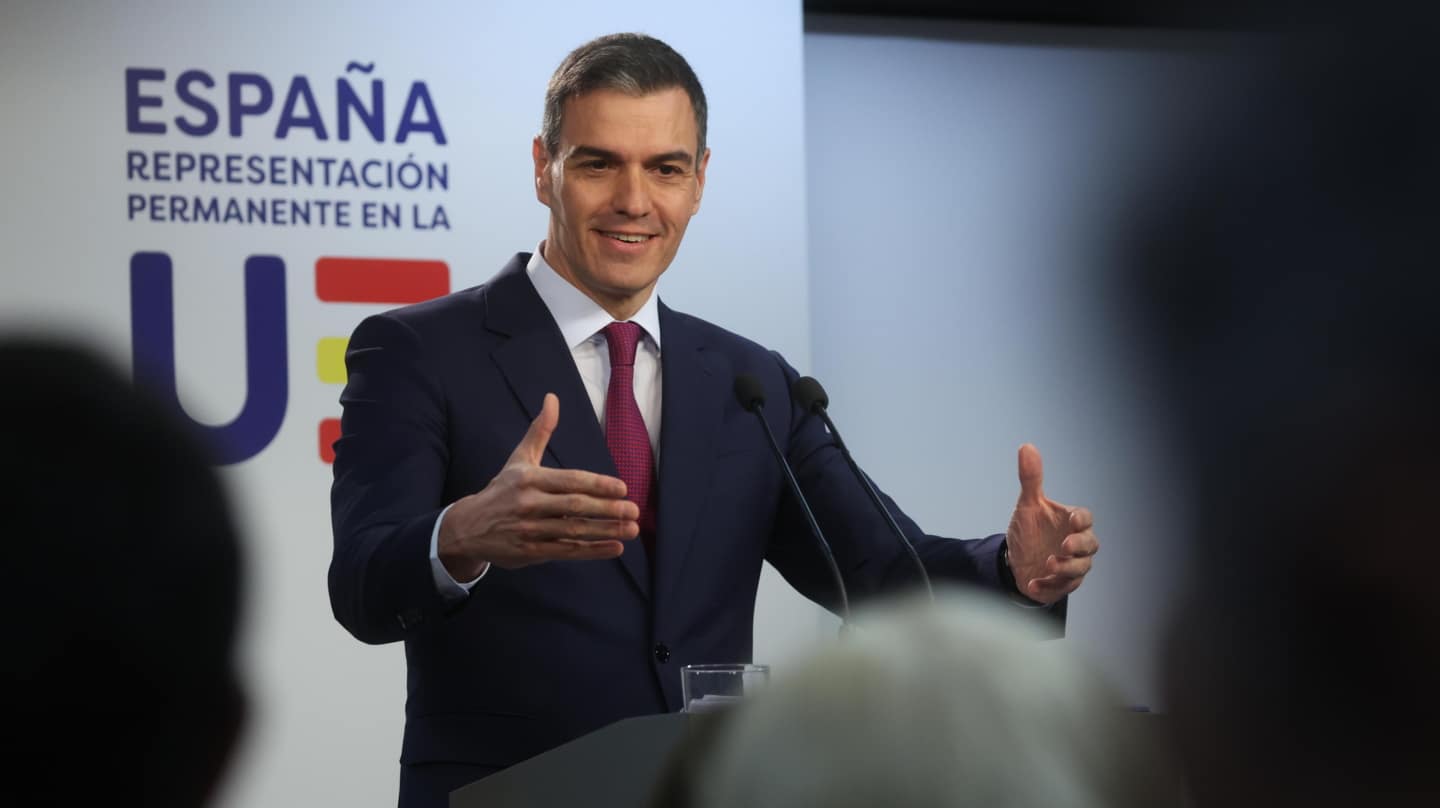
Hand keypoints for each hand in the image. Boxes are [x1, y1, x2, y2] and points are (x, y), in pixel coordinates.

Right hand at [438, 393, 638, 577]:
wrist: (468, 527)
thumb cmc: (501, 490)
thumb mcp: (518, 459)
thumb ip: (540, 431)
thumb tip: (552, 398)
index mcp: (529, 479)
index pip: (570, 480)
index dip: (598, 484)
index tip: (622, 488)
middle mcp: (529, 504)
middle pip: (575, 506)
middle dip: (608, 509)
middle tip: (634, 510)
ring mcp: (530, 529)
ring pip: (574, 531)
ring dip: (605, 531)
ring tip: (632, 529)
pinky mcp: (531, 552)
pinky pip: (566, 551)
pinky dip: (592, 551)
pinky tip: (615, 547)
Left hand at [1004, 444, 1097, 603]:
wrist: (1015, 560)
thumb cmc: (1029, 531)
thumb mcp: (1027, 505)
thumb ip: (1031, 479)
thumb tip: (1026, 447)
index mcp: (1070, 523)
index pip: (1085, 518)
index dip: (1082, 519)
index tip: (1073, 519)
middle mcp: (1075, 545)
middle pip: (1091, 545)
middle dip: (1080, 546)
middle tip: (1065, 545)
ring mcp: (1071, 566)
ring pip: (1080, 569)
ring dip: (1066, 568)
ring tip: (1048, 563)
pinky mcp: (1061, 585)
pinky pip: (1061, 588)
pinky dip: (1047, 586)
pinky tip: (1033, 582)